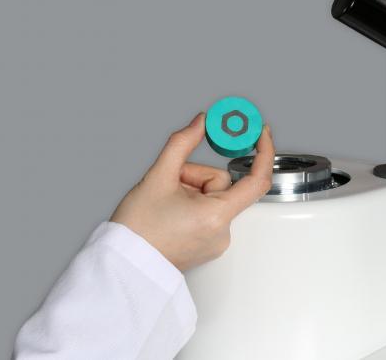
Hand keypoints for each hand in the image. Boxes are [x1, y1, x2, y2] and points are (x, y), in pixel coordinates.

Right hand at [111, 113, 274, 271]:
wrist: (122, 264)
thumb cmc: (136, 228)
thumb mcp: (158, 177)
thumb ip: (182, 143)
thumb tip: (201, 122)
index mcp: (216, 216)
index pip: (256, 180)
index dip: (263, 151)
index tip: (260, 133)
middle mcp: (222, 233)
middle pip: (221, 184)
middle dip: (195, 176)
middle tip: (170, 183)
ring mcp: (216, 242)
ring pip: (213, 197)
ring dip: (191, 191)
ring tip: (165, 203)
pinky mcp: (208, 246)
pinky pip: (208, 213)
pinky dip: (191, 205)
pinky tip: (170, 213)